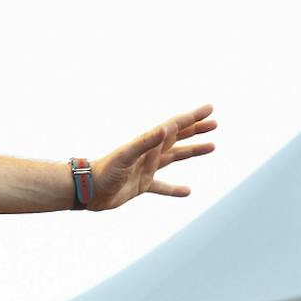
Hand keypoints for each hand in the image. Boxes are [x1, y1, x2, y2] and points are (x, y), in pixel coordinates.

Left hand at [89, 104, 217, 208]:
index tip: (209, 109)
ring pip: (173, 158)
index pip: (174, 127)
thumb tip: (167, 127)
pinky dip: (174, 189)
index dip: (192, 118)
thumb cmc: (103, 171)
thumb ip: (145, 142)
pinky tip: (187, 192)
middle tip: (214, 123)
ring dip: (191, 151)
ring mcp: (145, 169)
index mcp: (146, 143)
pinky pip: (161, 186)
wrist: (86, 190)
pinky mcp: (141, 185)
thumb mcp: (125, 155)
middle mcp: (148, 154)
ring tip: (211, 147)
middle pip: (177, 139)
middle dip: (195, 130)